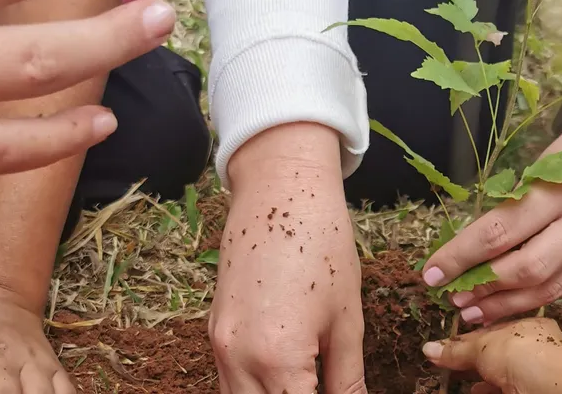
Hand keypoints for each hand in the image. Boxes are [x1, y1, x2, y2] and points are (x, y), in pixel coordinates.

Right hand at [208, 123, 367, 393]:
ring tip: (305, 383)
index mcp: (277, 359)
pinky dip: (254, 389)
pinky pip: (228, 381)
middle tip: (321, 388)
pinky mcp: (214, 330)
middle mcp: (237, 359)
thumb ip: (348, 381)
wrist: (280, 188)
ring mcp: (218, 346)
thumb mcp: (346, 321)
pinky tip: (284, 378)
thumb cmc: (322, 244)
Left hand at [422, 120, 561, 323]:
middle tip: (453, 298)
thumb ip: (507, 213)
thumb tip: (460, 257)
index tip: (432, 273)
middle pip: (529, 269)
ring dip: (506, 305)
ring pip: (551, 289)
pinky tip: (509, 305)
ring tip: (473, 311)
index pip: (501, 231)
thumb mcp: (535, 171)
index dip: (462, 257)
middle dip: (485, 289)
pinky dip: (535, 300)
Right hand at [422, 317, 561, 393]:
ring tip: (458, 382)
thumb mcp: (482, 346)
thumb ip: (457, 349)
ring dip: (479, 379)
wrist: (547, 384)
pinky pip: (502, 390)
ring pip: (501, 375)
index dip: (468, 337)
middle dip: (472, 360)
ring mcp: (533, 373)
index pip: (493, 330)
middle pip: (496, 354)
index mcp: (527, 328)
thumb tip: (428, 348)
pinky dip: (486, 391)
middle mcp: (534, 349)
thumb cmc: (518, 352)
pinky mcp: (527, 391)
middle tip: (447, 364)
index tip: (446, 345)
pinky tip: (473, 392)